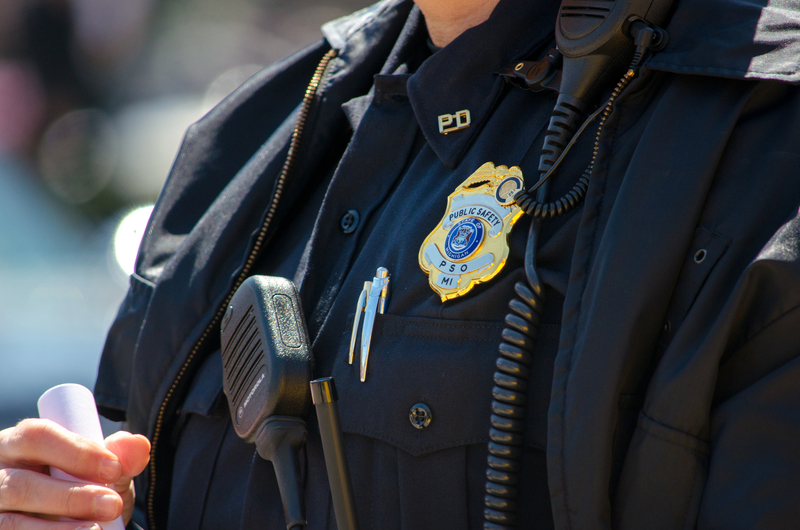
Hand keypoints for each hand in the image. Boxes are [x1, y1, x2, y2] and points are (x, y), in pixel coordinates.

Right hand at [0, 419, 149, 528]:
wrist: (69, 524)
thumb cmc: (80, 487)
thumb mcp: (102, 473)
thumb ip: (119, 459)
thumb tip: (139, 445)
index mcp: (17, 444)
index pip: (36, 436)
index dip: (75, 451)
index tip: (113, 468)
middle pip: (21, 483)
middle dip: (72, 496)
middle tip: (112, 504)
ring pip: (13, 523)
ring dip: (58, 529)